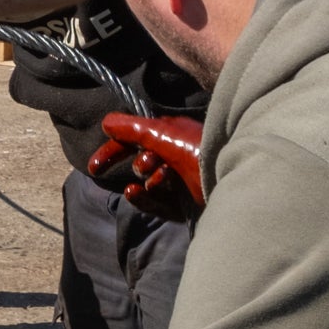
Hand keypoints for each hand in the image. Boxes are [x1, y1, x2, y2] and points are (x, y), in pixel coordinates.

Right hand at [84, 114, 204, 223]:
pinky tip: (136, 192)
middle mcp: (177, 157)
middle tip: (147, 167)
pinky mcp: (185, 206)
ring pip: (148, 185)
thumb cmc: (202, 153)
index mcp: (175, 136)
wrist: (235, 181)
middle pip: (141, 162)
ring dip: (145, 181)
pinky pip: (156, 204)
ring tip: (155, 180)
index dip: (114, 151)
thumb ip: (134, 129)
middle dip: (139, 164)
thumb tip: (106, 123)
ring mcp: (182, 183)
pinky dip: (145, 199)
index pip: (136, 140)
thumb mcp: (165, 135)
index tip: (93, 167)